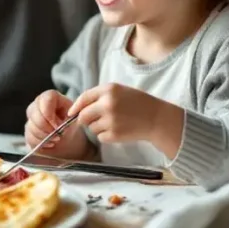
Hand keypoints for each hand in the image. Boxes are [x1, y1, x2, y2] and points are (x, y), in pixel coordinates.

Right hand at [24, 90, 88, 158]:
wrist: (66, 137)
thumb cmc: (71, 124)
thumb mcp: (74, 122)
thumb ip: (67, 123)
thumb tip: (57, 128)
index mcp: (52, 97)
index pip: (46, 98)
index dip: (49, 113)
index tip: (57, 126)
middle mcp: (38, 104)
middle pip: (35, 113)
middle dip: (47, 128)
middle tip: (58, 135)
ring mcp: (31, 116)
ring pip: (31, 126)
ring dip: (45, 137)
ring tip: (56, 139)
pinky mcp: (28, 129)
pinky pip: (30, 137)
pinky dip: (41, 143)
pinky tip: (50, 143)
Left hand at [68, 83, 183, 157]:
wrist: (157, 118)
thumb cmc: (137, 103)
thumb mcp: (119, 91)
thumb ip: (99, 96)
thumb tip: (76, 109)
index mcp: (109, 90)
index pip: (84, 98)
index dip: (75, 107)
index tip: (71, 113)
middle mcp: (107, 104)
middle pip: (83, 116)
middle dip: (85, 119)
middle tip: (95, 120)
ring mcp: (110, 120)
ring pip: (91, 127)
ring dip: (97, 127)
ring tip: (114, 123)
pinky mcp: (114, 134)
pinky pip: (100, 137)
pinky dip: (106, 136)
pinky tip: (118, 130)